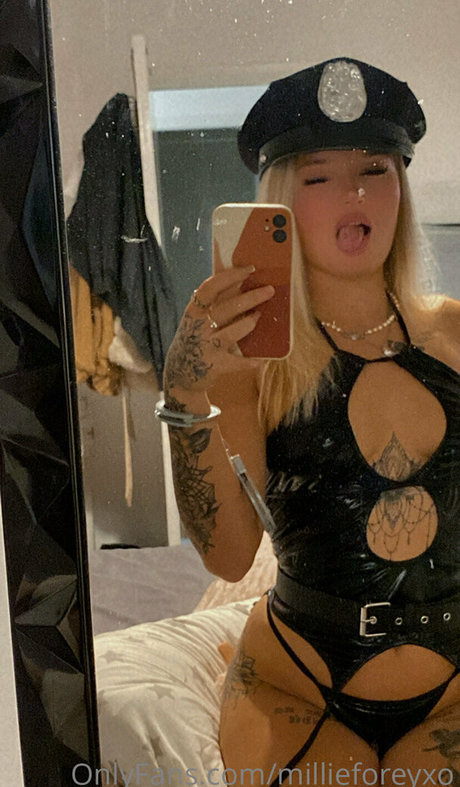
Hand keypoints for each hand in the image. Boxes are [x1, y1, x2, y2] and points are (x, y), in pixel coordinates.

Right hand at [164, 265, 274, 394]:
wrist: (179, 375)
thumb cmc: (194, 341)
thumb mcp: (196, 321)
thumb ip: (213, 306)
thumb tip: (242, 284)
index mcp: (193, 312)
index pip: (210, 288)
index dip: (230, 276)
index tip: (249, 269)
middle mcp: (198, 328)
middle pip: (227, 308)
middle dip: (251, 298)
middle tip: (269, 290)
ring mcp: (206, 347)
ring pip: (232, 333)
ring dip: (250, 324)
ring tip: (260, 317)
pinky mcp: (214, 366)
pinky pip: (237, 362)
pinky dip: (251, 361)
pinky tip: (262, 359)